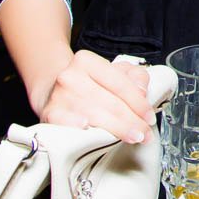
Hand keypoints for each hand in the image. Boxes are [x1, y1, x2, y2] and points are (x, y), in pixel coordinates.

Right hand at [35, 50, 154, 142]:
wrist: (50, 90)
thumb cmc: (87, 83)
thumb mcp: (113, 71)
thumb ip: (134, 76)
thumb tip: (142, 90)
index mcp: (86, 61)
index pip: (119, 83)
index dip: (138, 103)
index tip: (149, 117)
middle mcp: (70, 76)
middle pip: (109, 102)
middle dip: (132, 121)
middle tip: (145, 133)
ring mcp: (58, 96)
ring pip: (94, 114)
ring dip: (117, 129)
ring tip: (134, 137)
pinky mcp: (49, 114)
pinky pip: (63, 121)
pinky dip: (75, 124)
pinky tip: (88, 129)